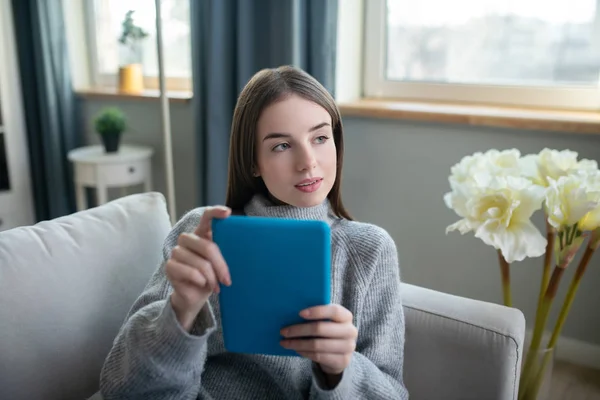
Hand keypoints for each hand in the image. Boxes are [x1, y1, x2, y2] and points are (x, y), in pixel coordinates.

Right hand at [166, 206, 231, 331]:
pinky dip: (201, 282)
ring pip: (201, 263)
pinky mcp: (170, 266)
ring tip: (215, 286)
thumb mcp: (221, 264)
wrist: (195, 296)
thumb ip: (226, 253)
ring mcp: (176, 252)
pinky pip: (191, 272)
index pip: (206, 217)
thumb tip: (244, 251)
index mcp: (201, 234)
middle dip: (221, 266)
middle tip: (227, 280)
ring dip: (212, 278)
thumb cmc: (211, 277)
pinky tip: (202, 285)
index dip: (216, 212)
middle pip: (208, 247)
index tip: (227, 213)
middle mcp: (187, 239)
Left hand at [280, 304, 357, 375]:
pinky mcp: (342, 361)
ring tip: (285, 342)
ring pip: (317, 345)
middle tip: (283, 331)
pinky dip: (304, 352)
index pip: (334, 311)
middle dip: (299, 330)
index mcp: (346, 316)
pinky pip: (318, 356)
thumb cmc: (328, 331)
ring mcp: (348, 347)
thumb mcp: (327, 321)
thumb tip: (292, 313)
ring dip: (298, 344)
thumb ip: (317, 316)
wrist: (340, 353)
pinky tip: (296, 349)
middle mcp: (350, 331)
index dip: (317, 311)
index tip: (299, 313)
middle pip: (321, 329)